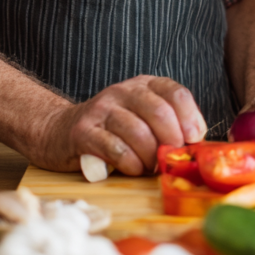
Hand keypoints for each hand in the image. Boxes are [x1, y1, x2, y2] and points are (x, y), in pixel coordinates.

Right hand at [39, 75, 207, 175]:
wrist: (58, 131)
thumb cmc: (111, 131)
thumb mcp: (140, 118)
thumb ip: (167, 126)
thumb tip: (196, 147)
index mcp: (143, 86)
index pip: (175, 93)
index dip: (190, 117)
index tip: (194, 139)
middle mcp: (123, 92)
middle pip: (159, 112)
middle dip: (171, 141)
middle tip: (170, 159)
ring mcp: (102, 109)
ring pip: (137, 132)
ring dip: (149, 157)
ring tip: (149, 167)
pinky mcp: (84, 131)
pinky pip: (115, 148)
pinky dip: (129, 163)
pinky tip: (132, 168)